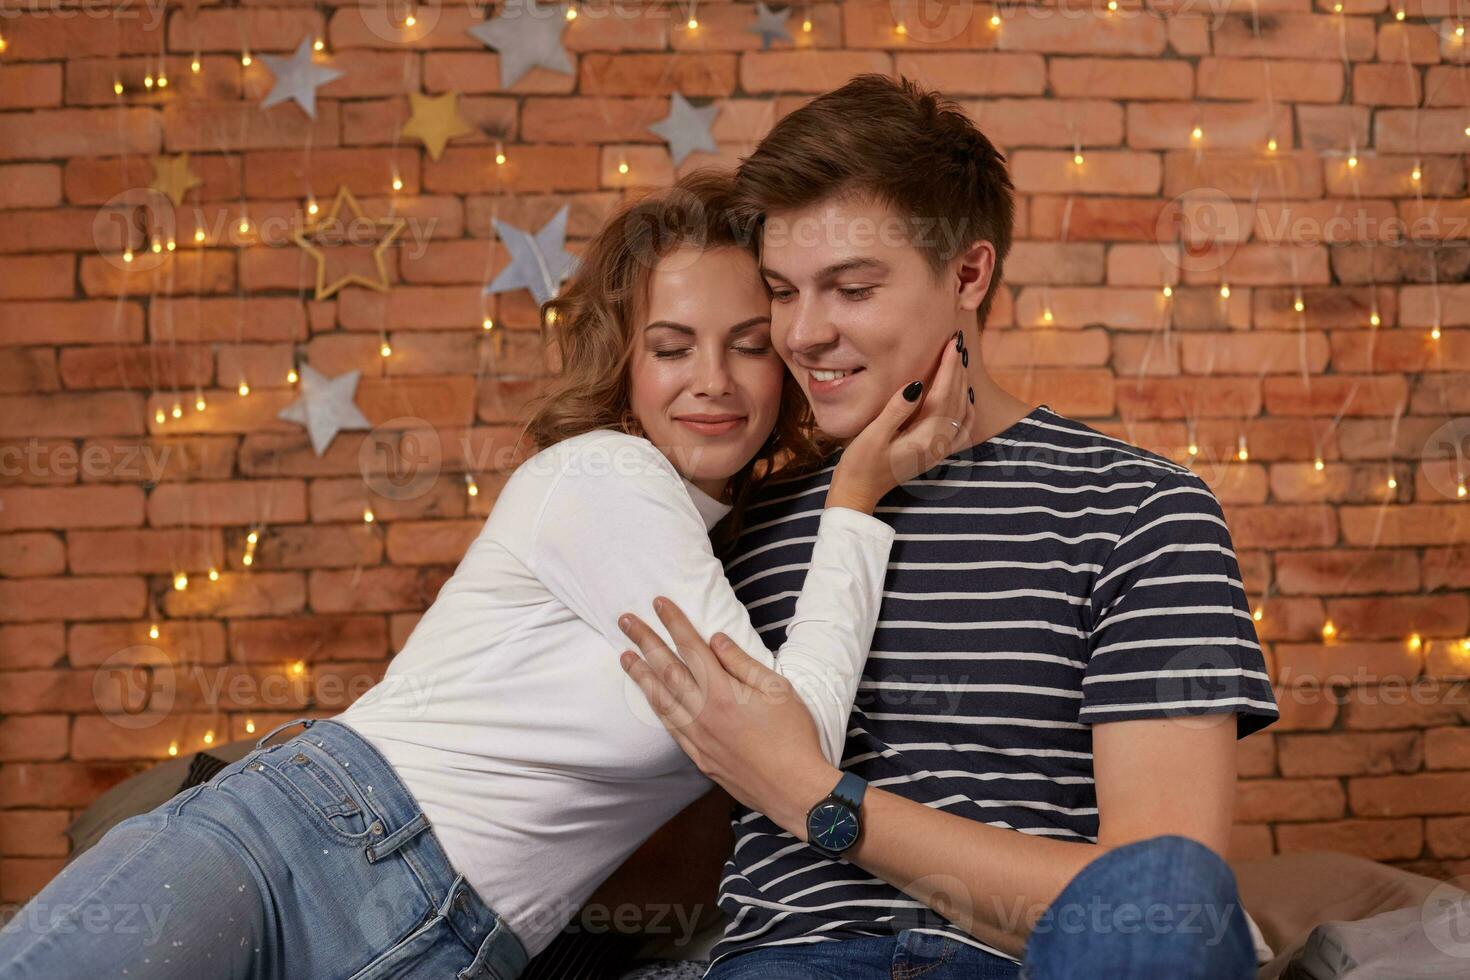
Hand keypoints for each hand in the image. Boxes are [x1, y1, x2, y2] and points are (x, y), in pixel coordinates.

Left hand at [617, 597, 838, 838]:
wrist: (794, 789)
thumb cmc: (793, 736)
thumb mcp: (777, 689)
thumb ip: (742, 663)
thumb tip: (716, 640)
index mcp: (723, 692)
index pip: (691, 649)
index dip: (674, 623)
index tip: (658, 603)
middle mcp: (703, 713)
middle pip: (666, 670)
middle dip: (645, 642)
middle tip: (625, 621)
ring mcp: (697, 738)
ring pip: (660, 700)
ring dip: (640, 675)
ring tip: (624, 656)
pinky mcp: (698, 757)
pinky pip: (669, 725)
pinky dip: (655, 706)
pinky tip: (649, 697)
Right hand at [827, 331, 973, 511]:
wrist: (859, 492)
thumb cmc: (860, 464)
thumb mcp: (873, 435)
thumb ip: (896, 410)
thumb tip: (916, 384)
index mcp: (925, 438)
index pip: (943, 395)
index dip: (948, 368)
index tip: (951, 344)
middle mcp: (938, 445)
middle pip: (956, 401)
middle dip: (957, 371)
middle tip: (956, 344)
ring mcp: (939, 451)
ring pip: (961, 412)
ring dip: (962, 386)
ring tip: (957, 362)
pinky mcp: (935, 454)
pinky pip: (961, 430)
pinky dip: (966, 410)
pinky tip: (965, 398)